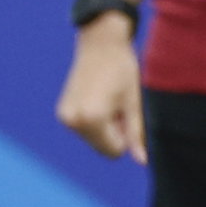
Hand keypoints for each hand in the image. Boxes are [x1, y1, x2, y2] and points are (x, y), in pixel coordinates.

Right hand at [57, 15, 145, 160]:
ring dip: (105, 127)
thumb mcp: (134, 103)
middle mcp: (73, 120)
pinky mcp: (62, 112)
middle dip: (115, 133)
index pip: (114, 151)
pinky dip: (94, 121)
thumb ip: (136, 134)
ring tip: (108, 100)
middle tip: (117, 104)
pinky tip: (99, 98)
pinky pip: (85, 130)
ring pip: (94, 140)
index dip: (127, 136)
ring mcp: (65, 117)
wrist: (100, 44)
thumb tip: (143, 161)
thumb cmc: (123, 71)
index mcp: (92, 119)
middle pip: (103, 147)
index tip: (126, 113)